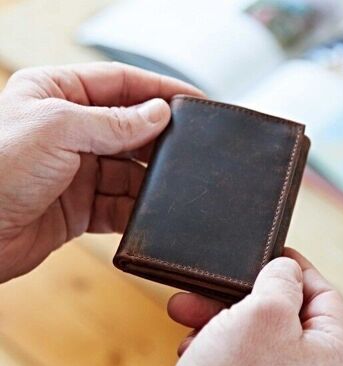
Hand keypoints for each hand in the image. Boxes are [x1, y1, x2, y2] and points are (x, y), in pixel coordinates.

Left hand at [0, 62, 202, 281]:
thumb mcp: (57, 129)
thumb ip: (113, 122)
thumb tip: (158, 113)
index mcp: (57, 95)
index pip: (121, 83)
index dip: (159, 90)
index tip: (193, 100)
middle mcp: (70, 130)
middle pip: (130, 129)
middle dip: (158, 139)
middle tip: (189, 148)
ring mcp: (77, 170)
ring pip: (129, 171)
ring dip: (148, 180)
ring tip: (170, 186)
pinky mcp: (80, 206)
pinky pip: (119, 205)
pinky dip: (134, 210)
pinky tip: (146, 213)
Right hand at [165, 248, 342, 365]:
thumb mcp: (264, 313)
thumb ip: (282, 280)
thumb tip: (286, 268)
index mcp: (330, 354)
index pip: (325, 295)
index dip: (298, 268)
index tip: (274, 252)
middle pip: (280, 308)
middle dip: (240, 292)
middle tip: (214, 282)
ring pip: (250, 325)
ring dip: (216, 313)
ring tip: (187, 309)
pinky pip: (234, 347)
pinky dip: (211, 337)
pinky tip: (192, 343)